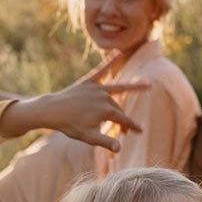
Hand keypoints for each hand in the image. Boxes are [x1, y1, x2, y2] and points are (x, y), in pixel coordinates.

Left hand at [0, 51, 145, 150]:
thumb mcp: (89, 137)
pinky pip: (101, 70)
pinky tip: (117, 52)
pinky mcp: (89, 81)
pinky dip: (109, 61)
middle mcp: (104, 97)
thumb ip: (106, 142)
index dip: (132, 127)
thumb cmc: (70, 125)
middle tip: (124, 132)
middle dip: (123, 120)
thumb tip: (120, 149)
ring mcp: (97, 88)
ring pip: (118, 88)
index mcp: (106, 111)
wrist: (52, 110)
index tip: (140, 131)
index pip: (124, 120)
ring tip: (148, 84)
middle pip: (118, 109)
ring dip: (134, 87)